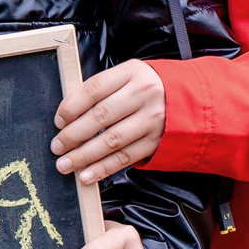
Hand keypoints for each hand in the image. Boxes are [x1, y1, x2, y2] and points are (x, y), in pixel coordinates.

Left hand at [52, 59, 165, 183]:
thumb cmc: (149, 88)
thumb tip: (68, 114)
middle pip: (100, 116)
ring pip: (111, 140)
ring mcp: (152, 119)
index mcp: (131, 72)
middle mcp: (143, 94)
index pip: (94, 89)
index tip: (58, 121)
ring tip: (65, 165)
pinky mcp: (156, 141)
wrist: (192, 100)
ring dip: (84, 155)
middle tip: (56, 147)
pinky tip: (86, 175)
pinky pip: (125, 157)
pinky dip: (104, 168)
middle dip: (73, 134)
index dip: (71, 106)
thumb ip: (103, 90)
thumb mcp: (129, 77)